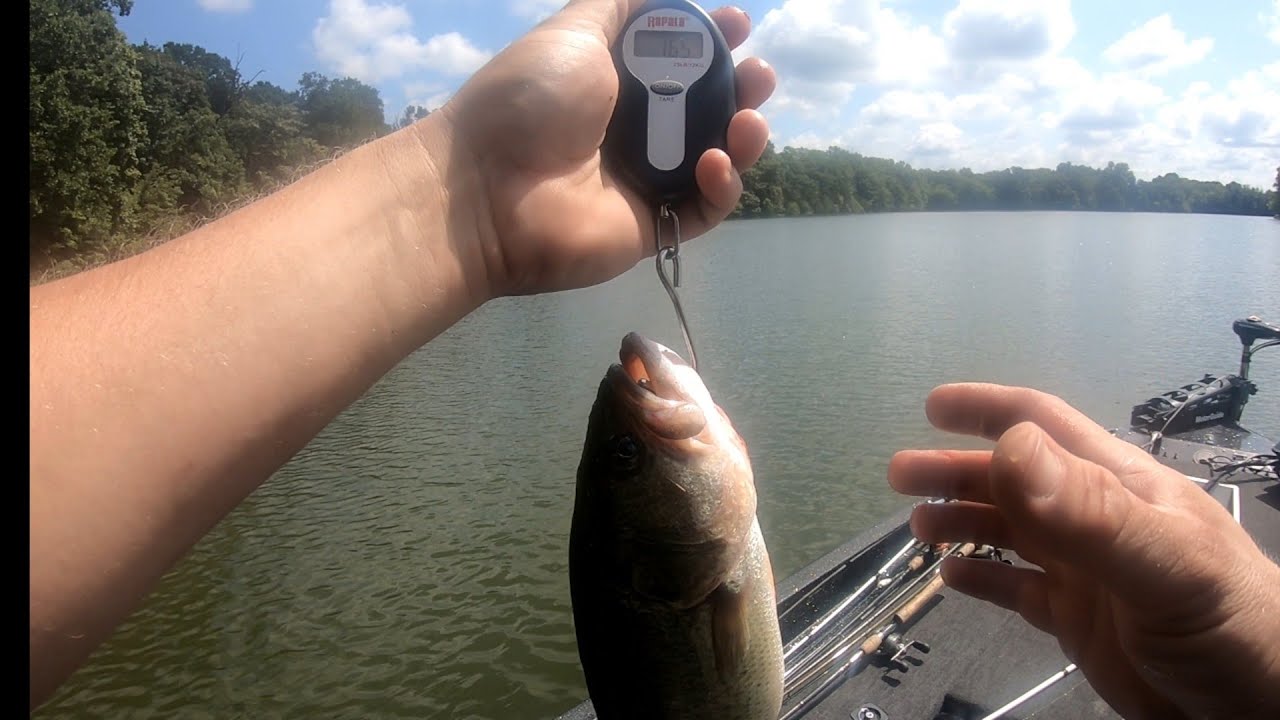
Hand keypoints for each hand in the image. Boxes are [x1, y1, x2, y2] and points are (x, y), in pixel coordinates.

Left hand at [431, 0, 774, 296]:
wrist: (488, 189)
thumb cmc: (527, 102)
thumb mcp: (573, 31)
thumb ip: (619, 6)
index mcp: (614, 82)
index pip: (679, 60)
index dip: (712, 41)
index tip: (737, 24)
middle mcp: (632, 130)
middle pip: (707, 108)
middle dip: (741, 87)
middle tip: (757, 75)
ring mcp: (644, 181)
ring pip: (715, 157)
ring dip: (744, 135)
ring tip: (748, 119)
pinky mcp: (652, 227)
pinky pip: (704, 208)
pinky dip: (721, 185)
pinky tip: (712, 163)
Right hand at [888, 383, 1279, 719]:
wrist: (1265, 709)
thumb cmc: (1233, 627)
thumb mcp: (1165, 563)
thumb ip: (1090, 510)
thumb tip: (1009, 449)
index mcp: (1121, 487)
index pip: (1047, 427)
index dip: (991, 410)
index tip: (934, 405)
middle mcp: (1097, 520)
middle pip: (1014, 479)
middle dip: (956, 470)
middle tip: (900, 475)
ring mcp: (1088, 571)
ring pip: (1011, 532)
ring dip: (962, 521)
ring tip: (918, 527)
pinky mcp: (1080, 621)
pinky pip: (1019, 590)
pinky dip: (982, 580)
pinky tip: (952, 580)